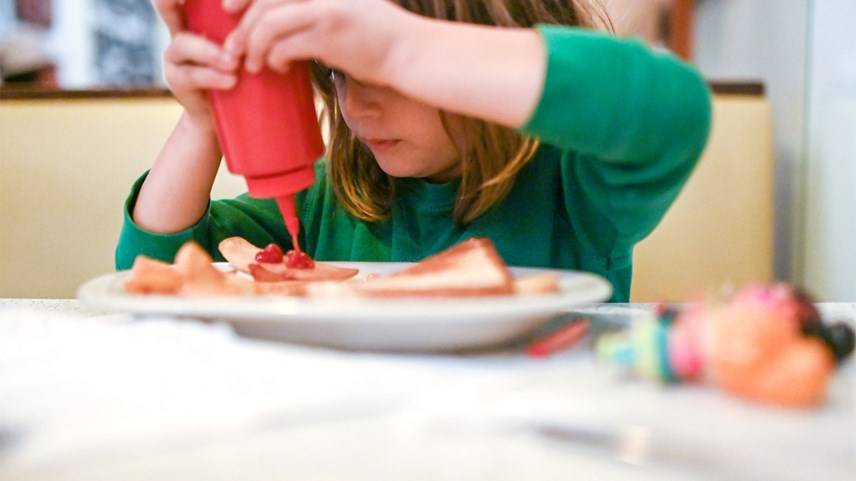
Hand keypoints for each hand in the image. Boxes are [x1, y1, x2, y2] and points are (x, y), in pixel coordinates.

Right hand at [153, 0, 239, 128]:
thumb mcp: (250, 49)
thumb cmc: (248, 76)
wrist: (230, 116)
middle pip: (166, 5)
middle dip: (172, 0)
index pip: (190, 0)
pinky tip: (231, 81)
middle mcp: (182, 30)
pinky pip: (191, 75)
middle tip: (204, 5)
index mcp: (201, 16)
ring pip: (183, 43)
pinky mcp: (176, 80)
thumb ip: (251, 33)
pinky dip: (212, 77)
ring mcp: (175, 55)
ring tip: (234, 64)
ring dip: (211, 53)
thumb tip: (268, 19)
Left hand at [222, 0, 415, 86]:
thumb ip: (320, 7)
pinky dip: (273, 58)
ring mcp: (324, 11)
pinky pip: (284, 46)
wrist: (411, 53)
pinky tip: (278, 68)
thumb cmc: (382, 37)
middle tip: (234, 48)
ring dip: (252, 46)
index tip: (229, 8)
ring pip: (268, 24)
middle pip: (263, 1)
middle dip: (241, 26)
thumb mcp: (352, 6)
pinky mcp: (328, 38)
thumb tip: (288, 18)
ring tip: (253, 63)